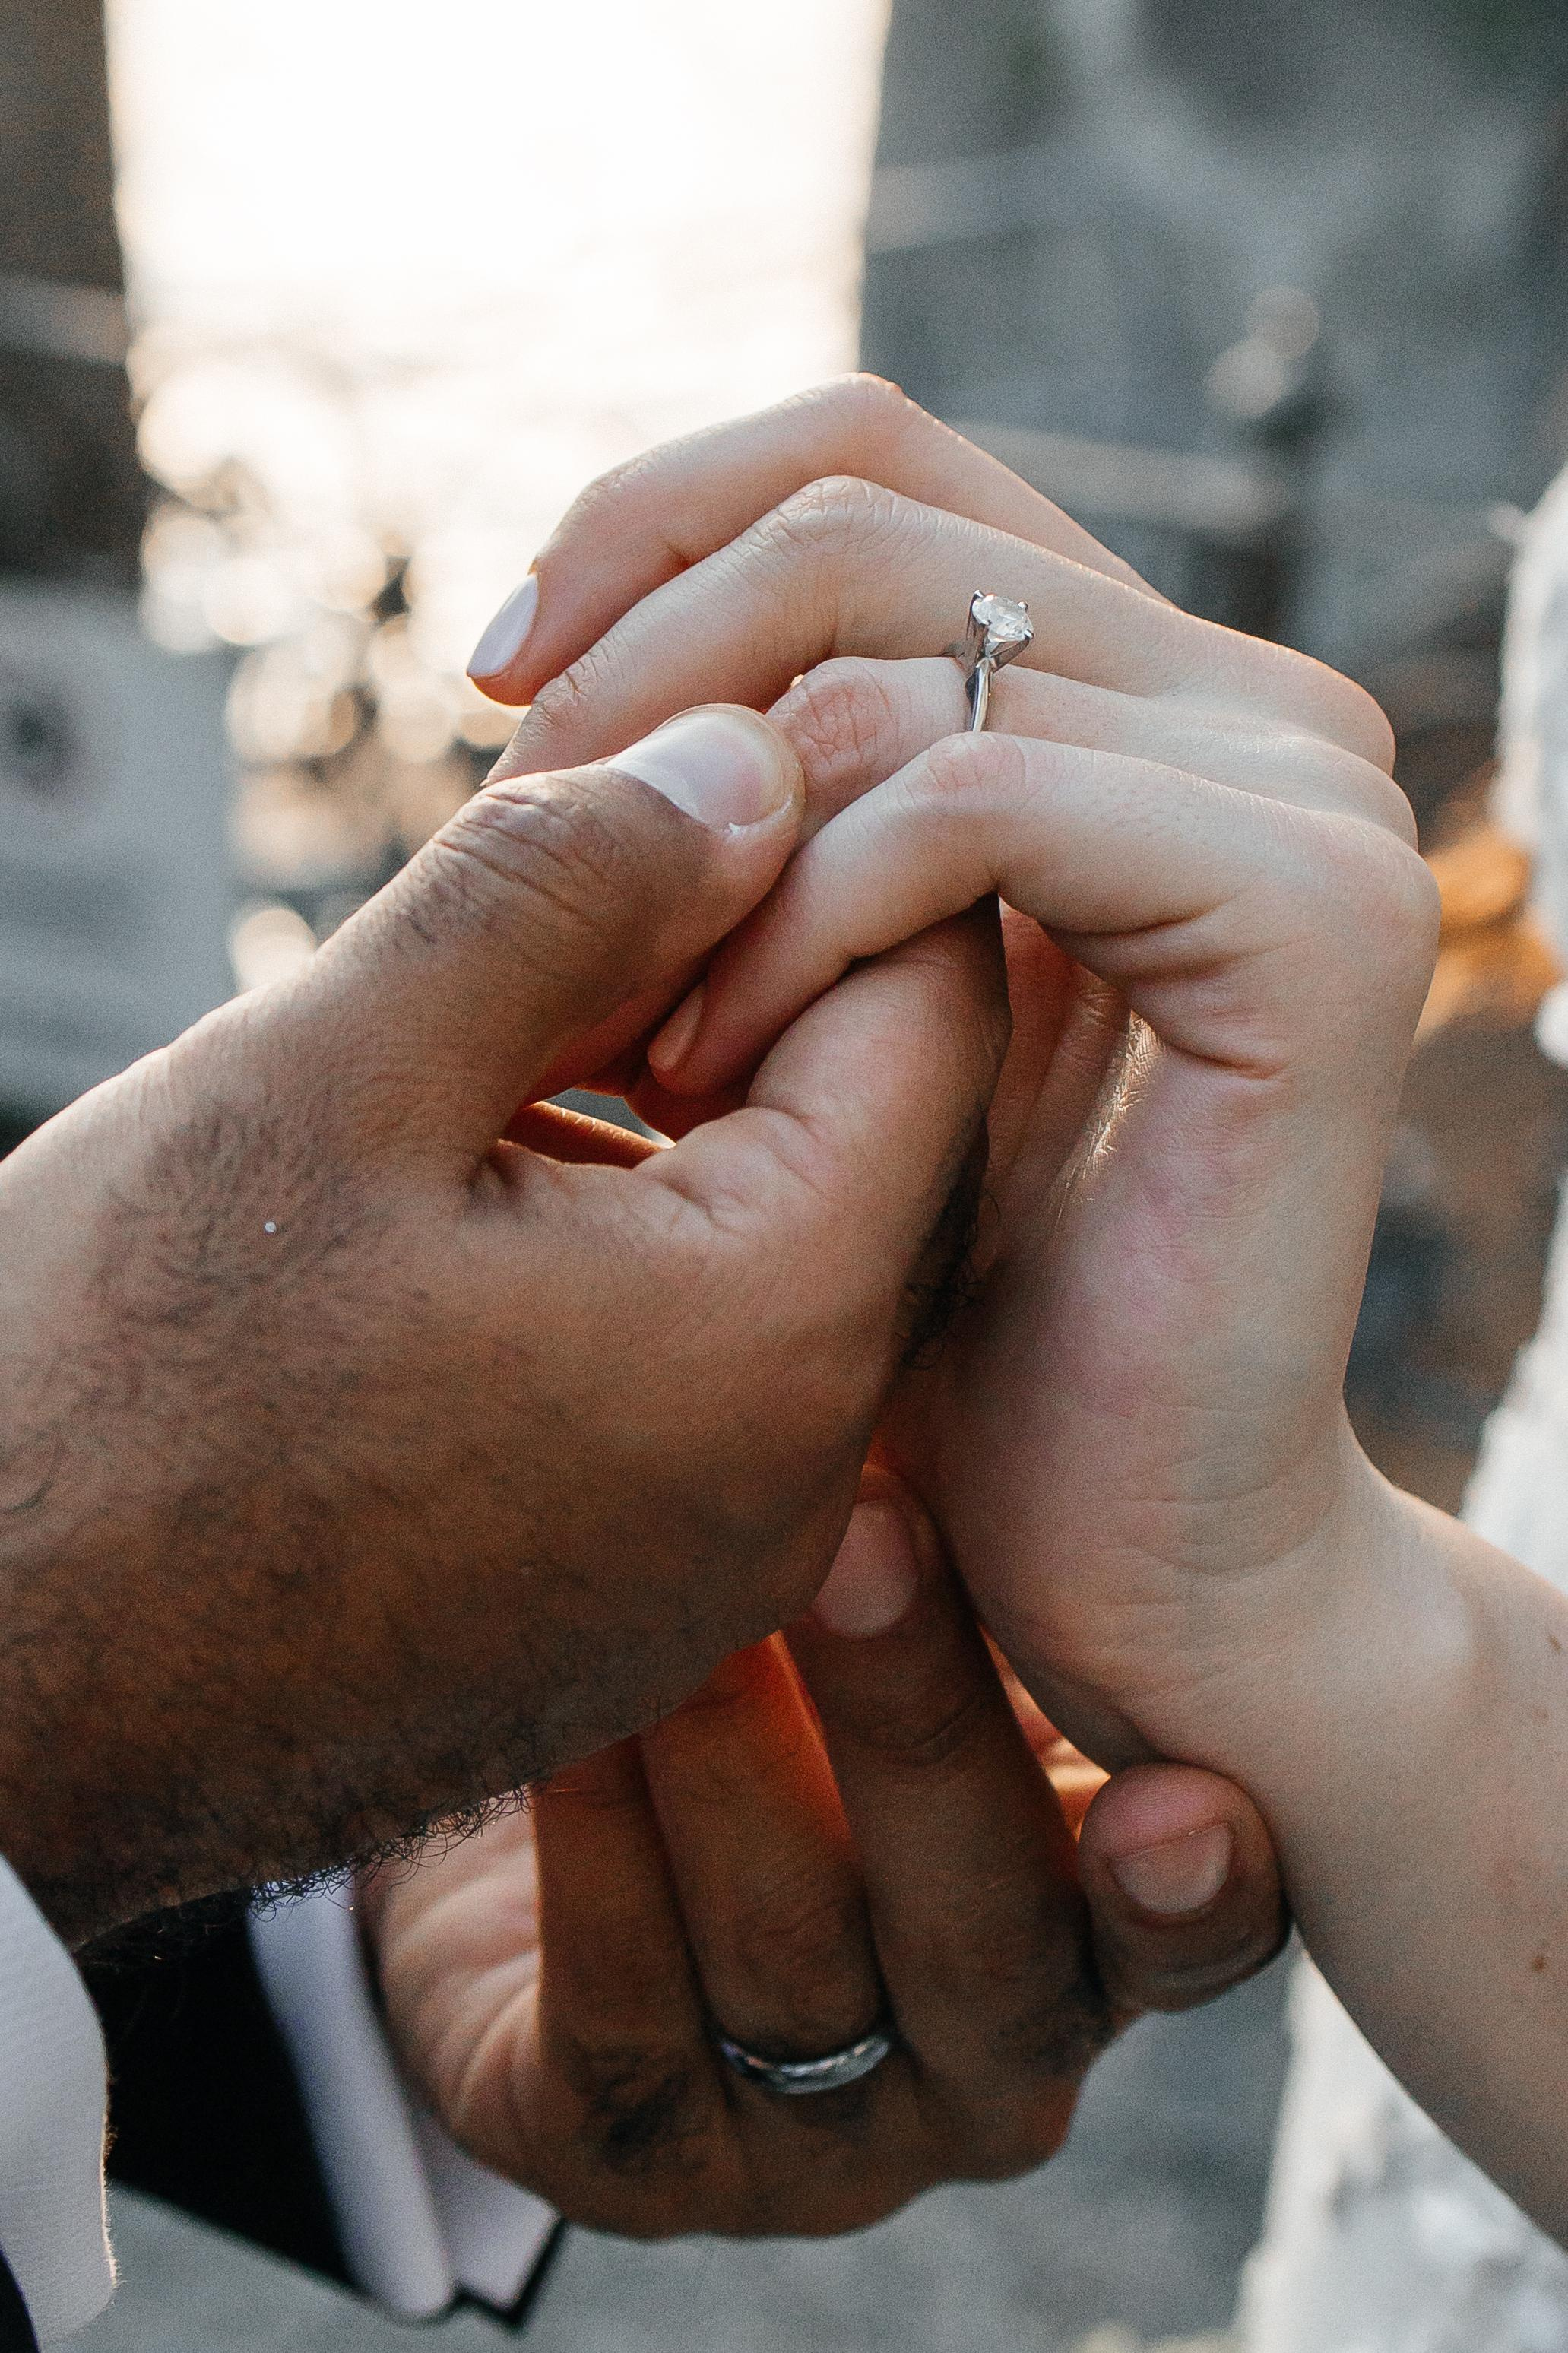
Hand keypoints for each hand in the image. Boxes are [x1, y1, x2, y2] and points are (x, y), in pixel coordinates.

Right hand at [0, 704, 1007, 1947]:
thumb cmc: (107, 1408)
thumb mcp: (324, 1079)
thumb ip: (569, 892)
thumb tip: (755, 761)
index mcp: (771, 1329)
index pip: (931, 1000)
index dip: (817, 846)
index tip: (662, 786)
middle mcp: (799, 1473)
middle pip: (879, 1126)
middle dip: (746, 967)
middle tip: (572, 879)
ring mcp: (719, 1560)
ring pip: (786, 1240)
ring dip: (678, 1100)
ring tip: (495, 1025)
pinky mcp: (633, 1598)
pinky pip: (705, 1366)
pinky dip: (631, 1235)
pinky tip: (480, 1179)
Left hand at [367, 1475, 1284, 2237]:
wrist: (554, 1789)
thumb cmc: (782, 1646)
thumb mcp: (912, 1577)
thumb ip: (990, 1516)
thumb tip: (1007, 1287)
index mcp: (1086, 1919)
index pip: (1185, 1934)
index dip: (1189, 1887)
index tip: (1175, 1797)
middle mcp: (980, 2049)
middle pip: (989, 1943)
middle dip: (917, 1731)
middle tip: (859, 1537)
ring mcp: (809, 2134)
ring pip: (796, 1981)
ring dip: (734, 1776)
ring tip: (675, 1612)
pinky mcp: (627, 2156)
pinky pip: (617, 2030)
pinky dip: (595, 1864)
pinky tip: (563, 1728)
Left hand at [467, 377, 1431, 1771]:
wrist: (1121, 1548)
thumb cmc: (947, 1300)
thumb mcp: (821, 1001)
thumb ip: (777, 811)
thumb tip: (588, 662)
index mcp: (1136, 697)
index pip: (867, 460)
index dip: (650, 525)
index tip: (494, 693)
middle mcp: (1246, 704)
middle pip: (862, 514)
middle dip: (644, 688)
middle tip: (520, 877)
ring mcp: (1301, 796)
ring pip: (894, 667)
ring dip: (703, 856)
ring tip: (635, 1063)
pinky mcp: (1308, 922)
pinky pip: (969, 806)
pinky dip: (804, 927)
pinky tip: (723, 1081)